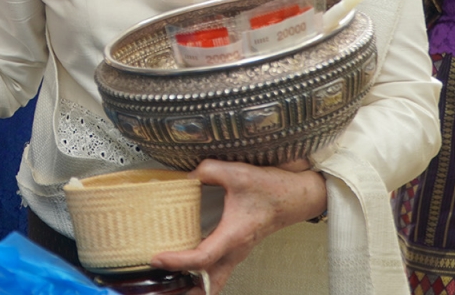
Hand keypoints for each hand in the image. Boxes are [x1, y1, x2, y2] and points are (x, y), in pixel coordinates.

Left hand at [150, 159, 326, 294]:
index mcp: (234, 235)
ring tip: (166, 284)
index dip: (178, 261)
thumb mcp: (237, 173)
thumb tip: (185, 177)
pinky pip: (216, 272)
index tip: (158, 258)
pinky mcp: (236, 250)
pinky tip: (183, 271)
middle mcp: (235, 250)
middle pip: (208, 286)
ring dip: (191, 287)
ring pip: (213, 283)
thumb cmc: (273, 189)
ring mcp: (236, 253)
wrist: (297, 197)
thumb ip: (207, 171)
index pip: (202, 258)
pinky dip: (199, 277)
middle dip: (184, 292)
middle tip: (159, 287)